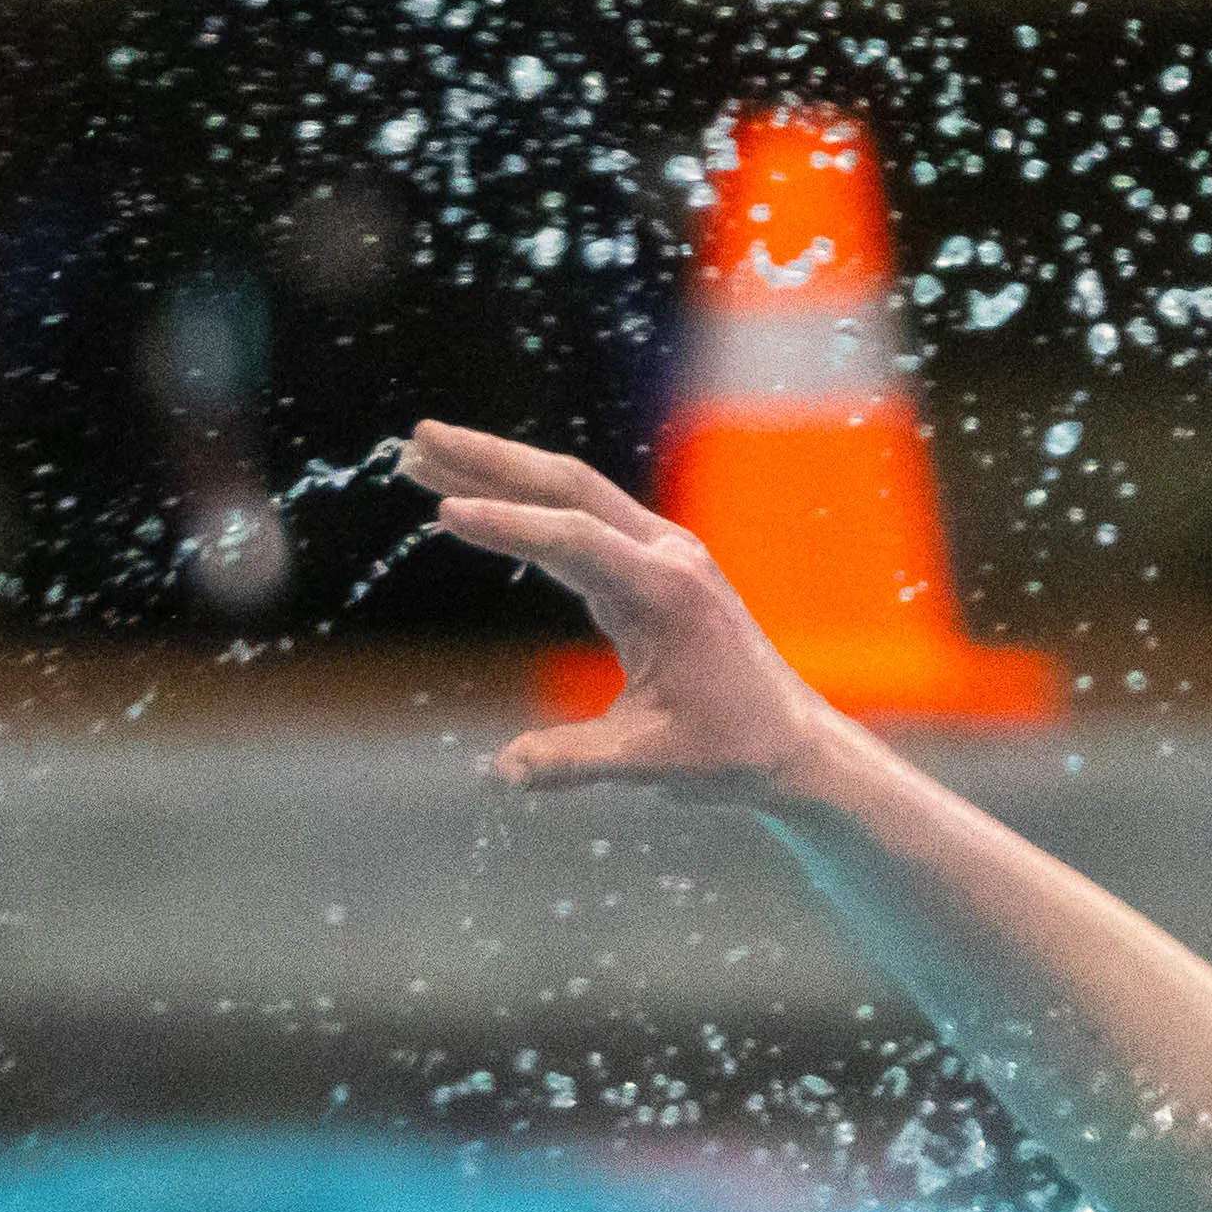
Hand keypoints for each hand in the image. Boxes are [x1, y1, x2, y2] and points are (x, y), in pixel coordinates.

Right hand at [402, 421, 846, 794]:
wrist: (791, 740)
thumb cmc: (730, 749)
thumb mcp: (651, 763)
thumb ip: (572, 762)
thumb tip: (500, 774)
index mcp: (667, 593)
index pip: (575, 540)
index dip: (509, 526)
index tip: (445, 514)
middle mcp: (667, 554)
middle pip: (569, 485)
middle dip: (491, 460)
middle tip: (419, 437)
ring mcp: (662, 550)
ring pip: (572, 491)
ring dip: (500, 469)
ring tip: (424, 453)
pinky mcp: (653, 562)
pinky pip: (581, 516)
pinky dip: (527, 500)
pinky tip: (479, 495)